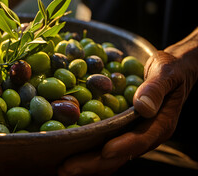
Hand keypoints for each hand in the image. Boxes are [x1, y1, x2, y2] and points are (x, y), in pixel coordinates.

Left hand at [59, 31, 197, 175]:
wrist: (174, 72)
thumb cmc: (170, 70)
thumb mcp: (166, 73)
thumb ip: (155, 89)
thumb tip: (142, 106)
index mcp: (161, 124)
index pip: (141, 139)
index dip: (123, 147)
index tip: (104, 152)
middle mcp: (147, 135)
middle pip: (120, 155)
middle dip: (93, 163)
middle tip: (66, 168)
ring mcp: (134, 136)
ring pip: (111, 157)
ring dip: (87, 164)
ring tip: (62, 168)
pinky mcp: (124, 132)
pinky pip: (106, 148)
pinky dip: (89, 153)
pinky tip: (70, 154)